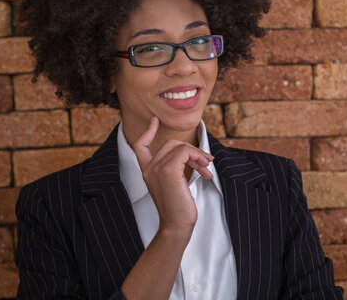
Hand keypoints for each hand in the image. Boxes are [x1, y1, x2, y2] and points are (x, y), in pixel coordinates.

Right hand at [133, 117, 213, 235]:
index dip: (148, 132)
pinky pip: (184, 151)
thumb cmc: (179, 209)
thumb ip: (178, 169)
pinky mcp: (167, 171)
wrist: (177, 226)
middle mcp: (149, 168)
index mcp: (148, 172)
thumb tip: (196, 155)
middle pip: (171, 143)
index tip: (154, 121)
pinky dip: (197, 157)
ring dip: (198, 155)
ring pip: (180, 146)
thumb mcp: (176, 184)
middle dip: (191, 150)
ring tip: (206, 168)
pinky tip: (204, 171)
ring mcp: (156, 168)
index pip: (140, 146)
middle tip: (205, 163)